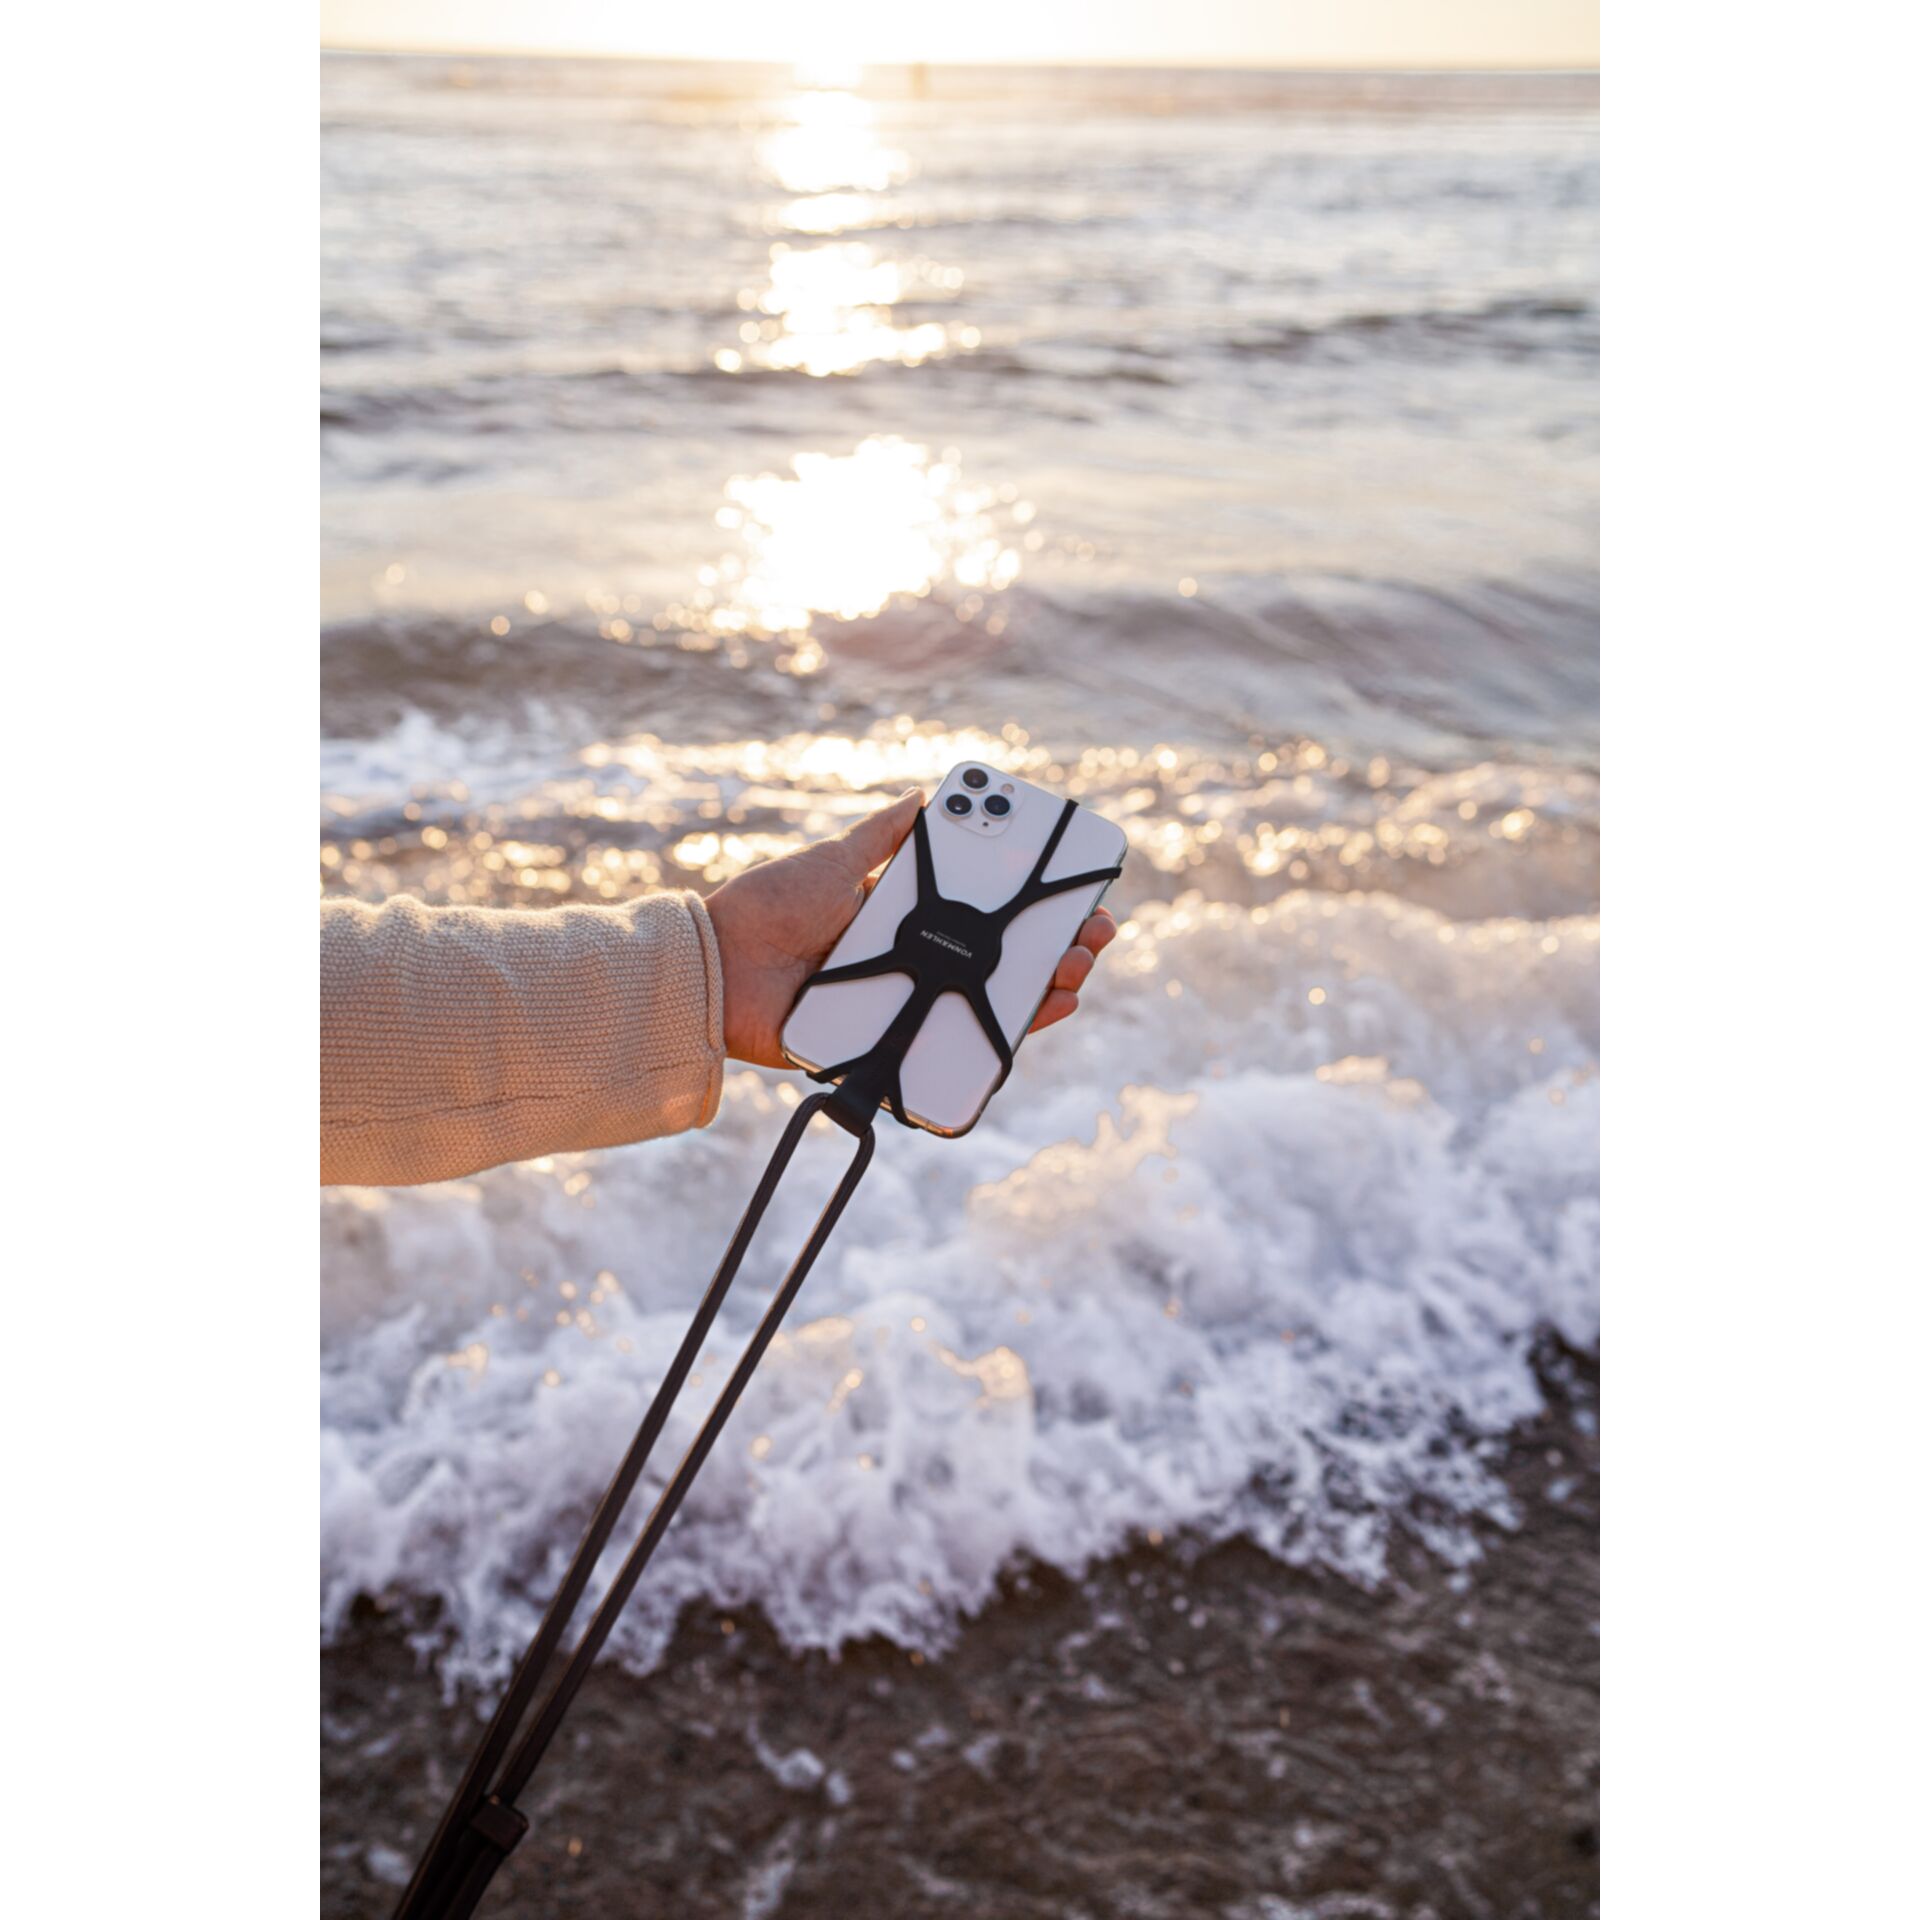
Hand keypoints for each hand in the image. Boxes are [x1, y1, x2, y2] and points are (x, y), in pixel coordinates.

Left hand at [704, 790, 1119, 1067]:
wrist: (718, 970)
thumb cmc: (771, 910)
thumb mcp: (834, 860)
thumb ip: (881, 836)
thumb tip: (928, 796)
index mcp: (905, 923)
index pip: (985, 918)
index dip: (1033, 911)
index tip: (1075, 897)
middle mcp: (915, 968)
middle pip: (1002, 965)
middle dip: (1056, 950)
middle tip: (1092, 935)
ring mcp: (908, 1009)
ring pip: (991, 1007)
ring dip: (1044, 992)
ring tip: (1073, 972)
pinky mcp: (891, 1047)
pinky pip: (954, 1051)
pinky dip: (1000, 1040)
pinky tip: (1038, 1016)